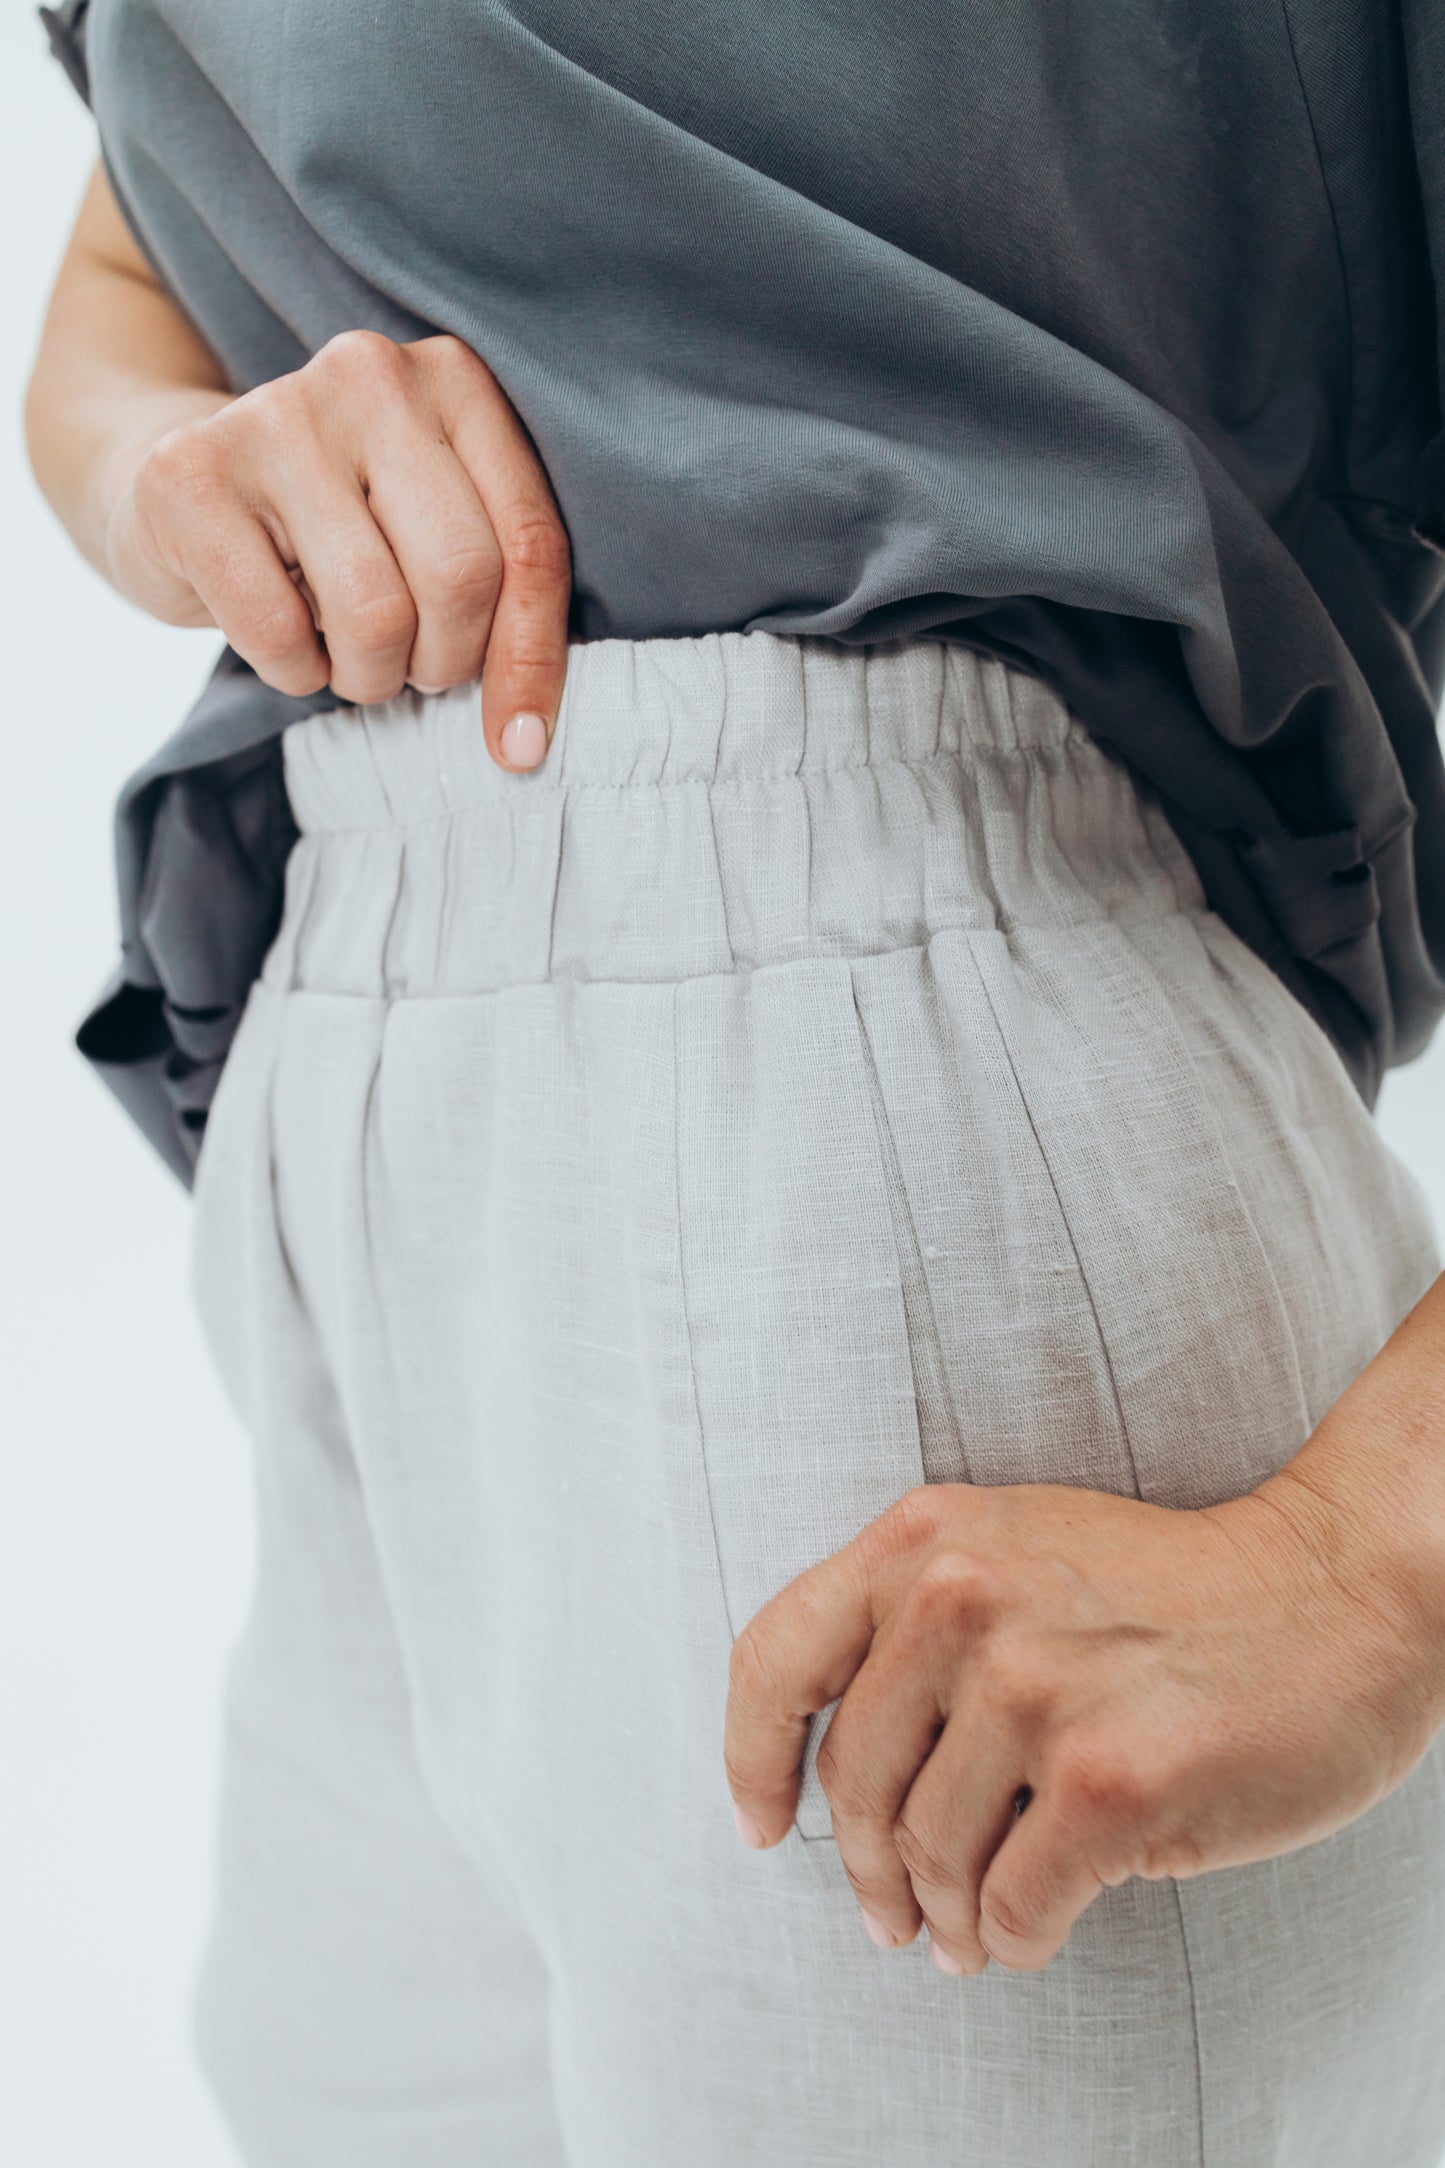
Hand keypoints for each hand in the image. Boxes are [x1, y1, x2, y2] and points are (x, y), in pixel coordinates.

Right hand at [105, 330, 571, 769]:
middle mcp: (372, 374)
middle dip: (442, 663)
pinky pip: (277, 631)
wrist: (183, 491)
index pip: (529, 543)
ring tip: (344, 654)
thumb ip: (503, 595)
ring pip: (374, 613)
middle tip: (409, 667)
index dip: (531, 658)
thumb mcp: (435, 537)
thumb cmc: (338, 531)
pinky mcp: (190, 473)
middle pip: (460, 577)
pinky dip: (292, 671)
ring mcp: (276, 415)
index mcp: (457, 381)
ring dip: (367, 675)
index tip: (520, 742)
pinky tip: (283, 639)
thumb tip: (525, 738)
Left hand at [723, 1474, 1440, 1974]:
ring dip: (944, 1917)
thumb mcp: (1015, 1549)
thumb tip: (829, 1768)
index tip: (763, 1825)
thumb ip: (917, 1620)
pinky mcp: (1108, 1778)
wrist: (1335, 1594)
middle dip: (866, 1873)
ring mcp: (1034, 1687)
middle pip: (855, 1781)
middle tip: (892, 1918)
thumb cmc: (1174, 1590)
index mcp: (925, 1538)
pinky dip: (1012, 1940)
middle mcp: (961, 1598)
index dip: (752, 1759)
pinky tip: (1029, 1934)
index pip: (775, 1657)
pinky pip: (1012, 1906)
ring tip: (966, 1934)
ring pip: (931, 1855)